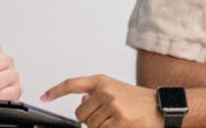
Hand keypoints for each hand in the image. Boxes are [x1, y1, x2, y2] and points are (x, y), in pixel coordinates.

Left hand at [41, 74, 160, 127]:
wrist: (160, 108)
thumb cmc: (139, 100)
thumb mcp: (116, 89)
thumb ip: (96, 94)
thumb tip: (80, 101)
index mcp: (101, 81)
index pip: (72, 84)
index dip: (55, 91)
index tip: (44, 96)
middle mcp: (105, 91)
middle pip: (80, 114)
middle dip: (89, 119)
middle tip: (107, 117)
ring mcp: (111, 106)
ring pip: (90, 125)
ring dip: (100, 127)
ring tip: (117, 119)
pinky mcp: (118, 121)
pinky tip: (120, 125)